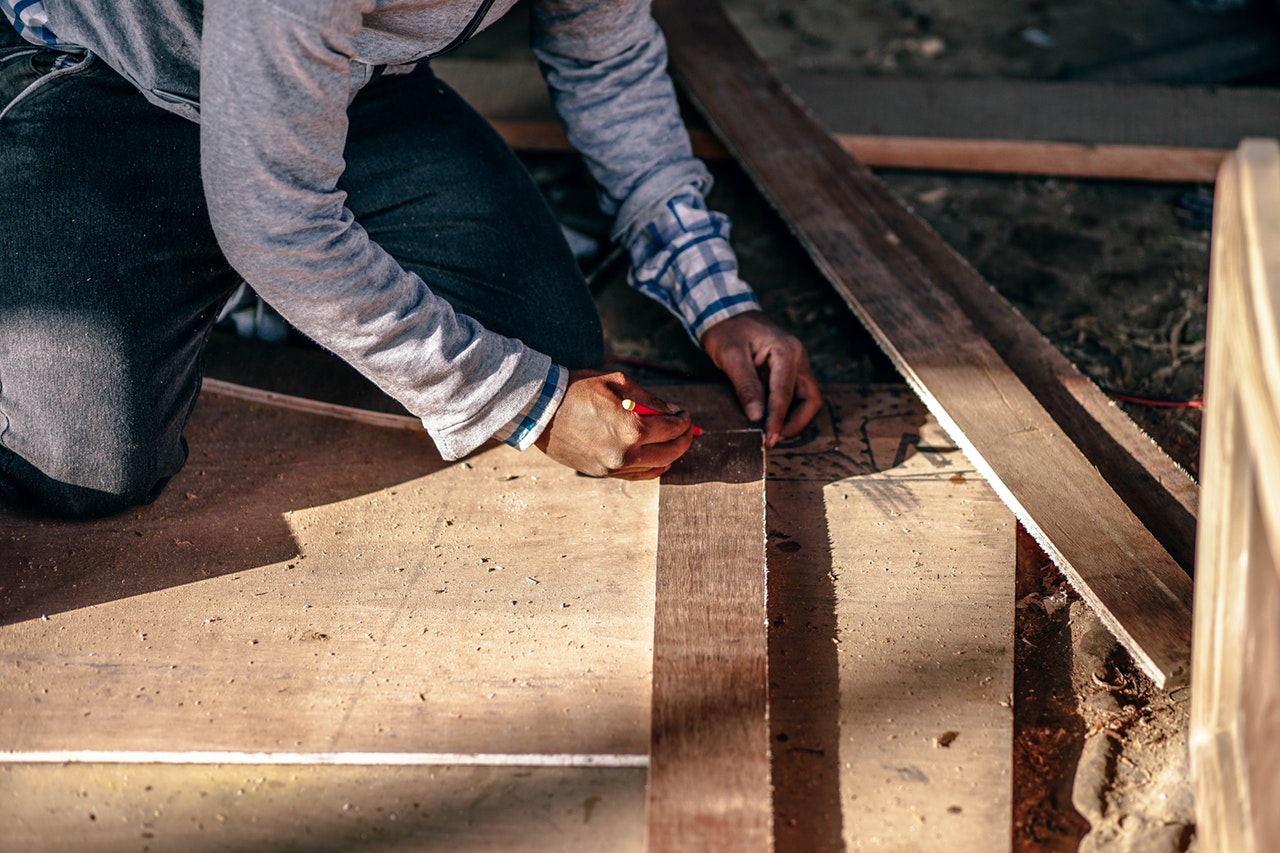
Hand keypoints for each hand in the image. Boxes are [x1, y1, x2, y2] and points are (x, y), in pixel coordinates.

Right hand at [534, 370, 696, 479]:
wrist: (540, 409)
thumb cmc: (576, 389)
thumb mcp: (617, 383)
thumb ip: (649, 398)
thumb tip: (671, 410)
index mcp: (631, 428)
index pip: (672, 429)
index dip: (684, 421)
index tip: (685, 414)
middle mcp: (625, 453)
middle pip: (670, 452)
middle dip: (684, 439)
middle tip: (687, 428)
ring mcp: (612, 467)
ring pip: (655, 468)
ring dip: (670, 455)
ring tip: (673, 442)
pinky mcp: (601, 473)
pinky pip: (636, 475)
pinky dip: (652, 468)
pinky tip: (658, 459)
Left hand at [700, 310, 822, 446]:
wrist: (726, 312)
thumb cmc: (727, 330)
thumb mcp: (730, 355)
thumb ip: (745, 385)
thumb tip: (756, 416)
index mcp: (786, 350)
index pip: (786, 392)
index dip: (778, 419)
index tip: (768, 438)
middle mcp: (798, 357)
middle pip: (811, 398)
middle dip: (796, 423)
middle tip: (774, 439)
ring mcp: (797, 364)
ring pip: (808, 399)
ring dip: (794, 419)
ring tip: (772, 433)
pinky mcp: (789, 370)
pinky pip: (797, 395)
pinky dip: (788, 410)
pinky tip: (772, 420)